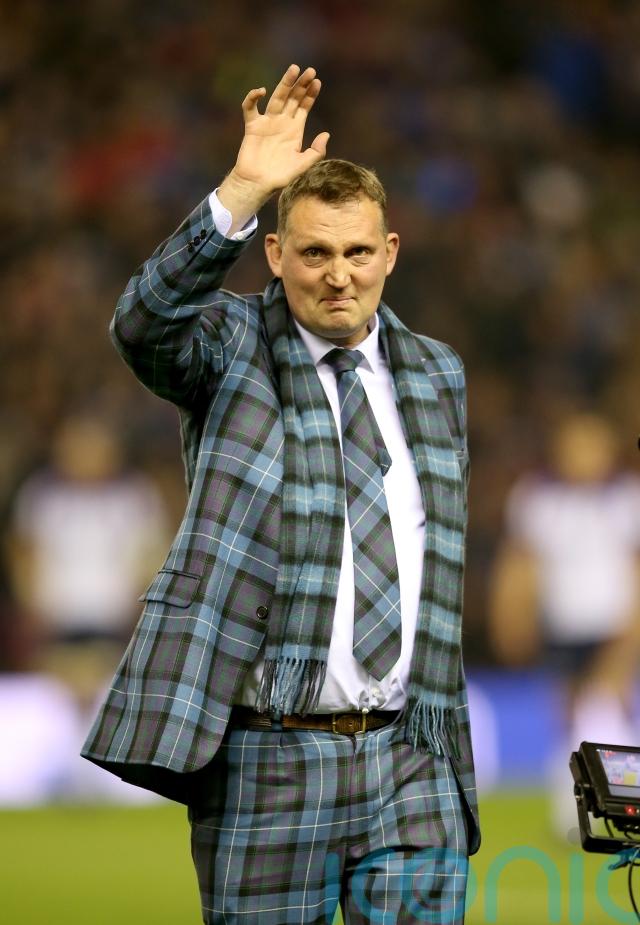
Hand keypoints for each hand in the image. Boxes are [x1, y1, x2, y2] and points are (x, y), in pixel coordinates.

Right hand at [218, 65, 328, 231]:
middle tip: (310, 71)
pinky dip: (253, 98)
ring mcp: (267, 123)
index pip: (304, 107)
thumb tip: (326, 134)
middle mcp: (282, 123)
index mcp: (295, 130)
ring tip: (294, 70)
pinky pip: (250, 108)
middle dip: (301, 84)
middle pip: (293, 98)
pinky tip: (261, 91)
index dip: (310, 94)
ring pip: (276, 98)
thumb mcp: (303, 165)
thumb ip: (316, 151)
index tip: (317, 82)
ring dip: (284, 84)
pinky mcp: (252, 126)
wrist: (258, 185)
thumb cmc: (281, 177)